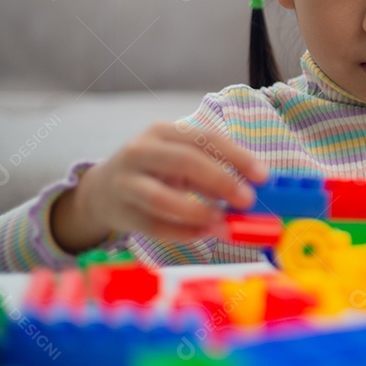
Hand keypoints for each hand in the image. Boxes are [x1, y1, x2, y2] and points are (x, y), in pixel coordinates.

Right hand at [51, 122, 266, 252]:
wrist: (102, 190)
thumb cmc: (155, 172)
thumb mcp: (181, 162)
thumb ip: (213, 173)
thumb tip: (254, 190)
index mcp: (163, 132)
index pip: (205, 138)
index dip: (236, 155)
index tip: (263, 175)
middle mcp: (141, 151)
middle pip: (183, 161)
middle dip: (220, 180)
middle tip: (247, 199)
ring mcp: (125, 182)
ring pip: (160, 197)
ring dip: (196, 212)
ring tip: (222, 223)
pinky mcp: (120, 212)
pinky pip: (153, 225)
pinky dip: (182, 232)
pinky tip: (202, 234)